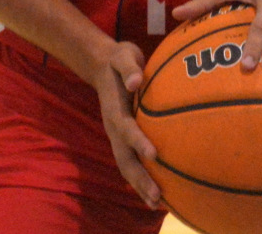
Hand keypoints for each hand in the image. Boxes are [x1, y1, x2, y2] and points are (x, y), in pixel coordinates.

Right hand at [91, 40, 161, 208]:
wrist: (103, 65)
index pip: (126, 129)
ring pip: (127, 165)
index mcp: (114, 110)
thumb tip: (135, 81)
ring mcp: (117, 136)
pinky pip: (132, 161)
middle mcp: (114, 128)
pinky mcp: (123, 138)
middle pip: (124, 158)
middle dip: (140, 178)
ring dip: (140, 185)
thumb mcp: (123, 56)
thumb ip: (129, 68)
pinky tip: (158, 192)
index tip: (154, 154)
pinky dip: (142, 179)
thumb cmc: (118, 59)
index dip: (138, 141)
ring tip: (157, 205)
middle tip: (157, 196)